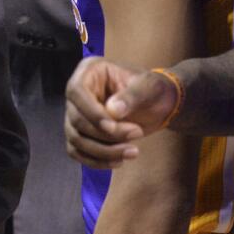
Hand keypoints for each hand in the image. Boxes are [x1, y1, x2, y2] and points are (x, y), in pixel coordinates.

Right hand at [64, 57, 178, 168]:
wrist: (158, 105)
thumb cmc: (154, 90)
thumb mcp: (149, 87)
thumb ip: (132, 95)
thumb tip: (113, 111)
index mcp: (89, 72)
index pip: (76, 92)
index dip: (91, 112)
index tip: (113, 127)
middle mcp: (76, 93)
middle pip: (76, 119)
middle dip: (105, 135)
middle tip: (136, 133)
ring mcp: (75, 114)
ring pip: (76, 139)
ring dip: (103, 152)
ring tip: (133, 152)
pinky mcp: (79, 133)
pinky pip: (77, 151)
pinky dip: (95, 161)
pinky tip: (118, 162)